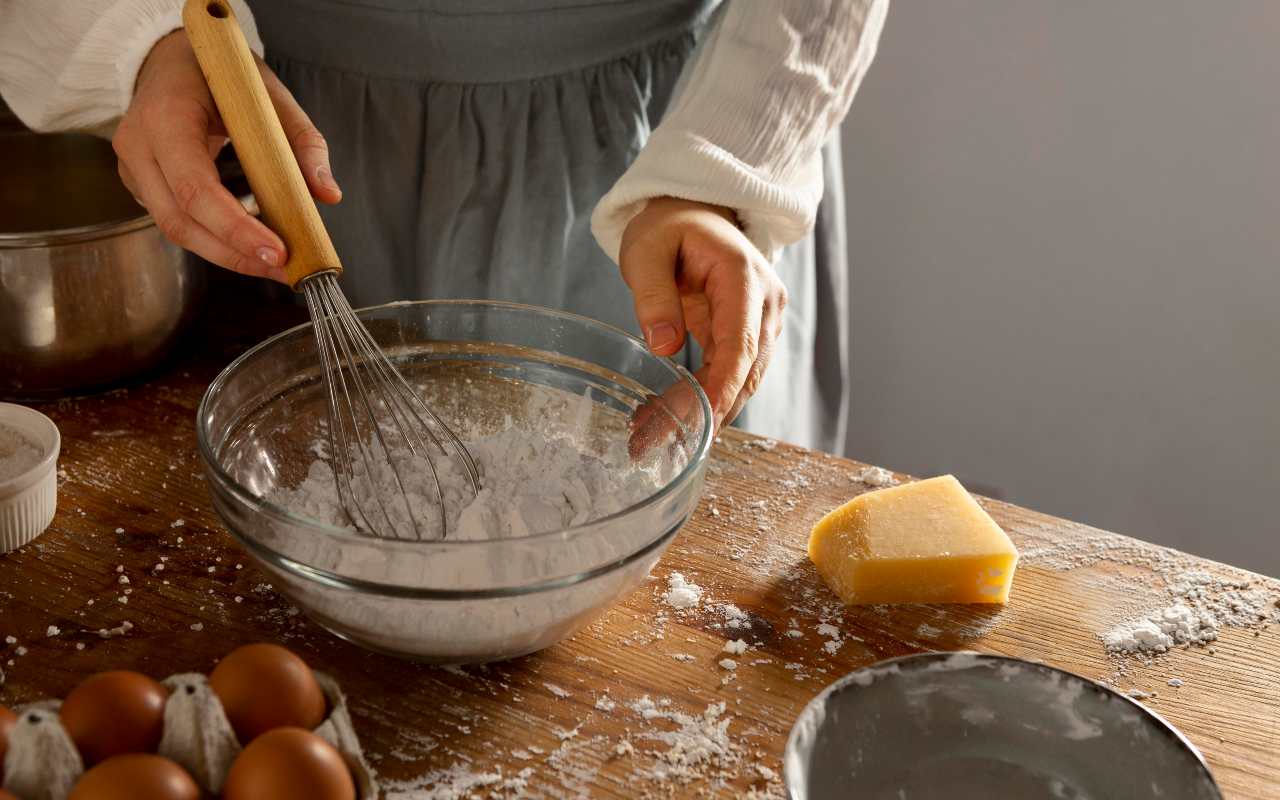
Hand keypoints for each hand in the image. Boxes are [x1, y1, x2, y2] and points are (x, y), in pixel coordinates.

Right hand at [112, 31, 341, 280]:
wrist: (170, 56)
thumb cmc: (221, 72)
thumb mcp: (268, 94)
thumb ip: (303, 142)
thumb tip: (329, 194)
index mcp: (166, 116)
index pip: (196, 189)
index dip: (236, 229)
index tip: (278, 251)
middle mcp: (138, 145)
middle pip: (181, 222)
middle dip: (235, 253)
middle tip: (284, 269)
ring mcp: (133, 167)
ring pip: (175, 230)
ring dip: (227, 253)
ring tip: (274, 264)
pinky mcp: (140, 183)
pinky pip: (176, 220)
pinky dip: (215, 238)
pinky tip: (249, 243)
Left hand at [619, 197, 786, 431]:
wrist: (694, 209)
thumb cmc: (669, 225)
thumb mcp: (646, 249)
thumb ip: (653, 294)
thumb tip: (664, 346)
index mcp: (743, 276)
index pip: (741, 343)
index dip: (723, 387)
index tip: (701, 421)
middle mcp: (766, 302)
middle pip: (745, 371)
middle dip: (705, 412)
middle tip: (652, 441)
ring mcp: (763, 320)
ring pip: (742, 380)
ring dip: (701, 411)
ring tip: (648, 434)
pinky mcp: (749, 334)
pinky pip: (731, 373)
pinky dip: (702, 397)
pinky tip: (665, 414)